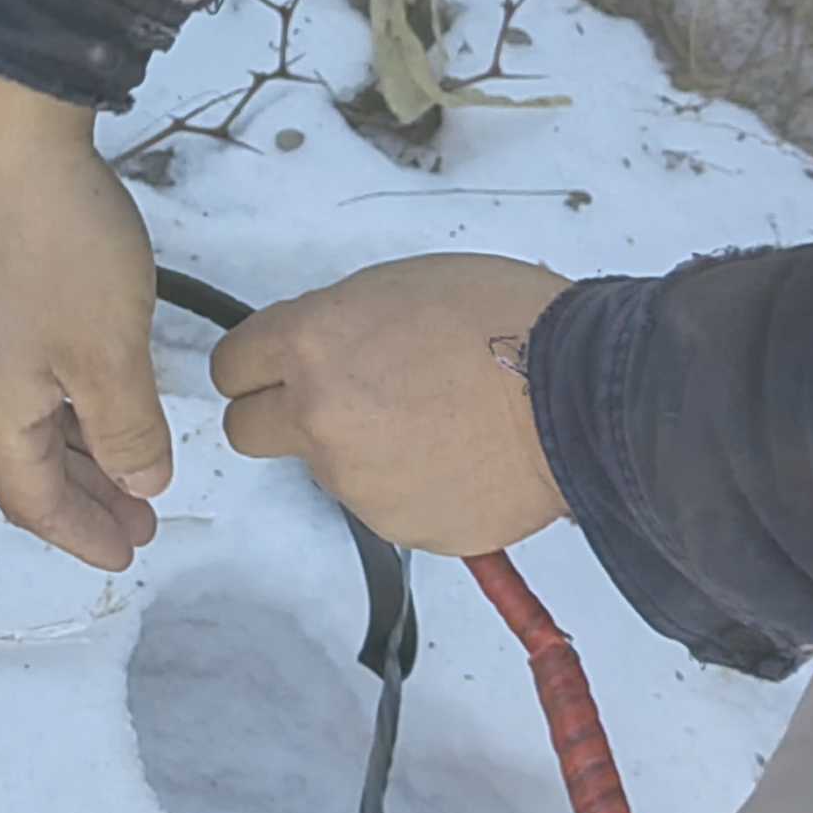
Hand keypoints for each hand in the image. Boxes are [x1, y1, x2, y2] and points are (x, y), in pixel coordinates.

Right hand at [0, 56, 172, 568]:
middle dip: (84, 497)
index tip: (132, 553)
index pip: (33, 501)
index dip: (84, 534)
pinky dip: (58, 403)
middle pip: (21, 464)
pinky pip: (14, 377)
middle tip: (141, 517)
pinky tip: (94, 389)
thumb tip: (141, 482)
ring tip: (129, 460)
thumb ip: (128, 431)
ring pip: (19, 419)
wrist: (4, 134)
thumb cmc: (58, 246)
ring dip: (74, 448)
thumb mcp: (110, 354)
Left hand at [213, 254, 572, 556]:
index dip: (256, 364)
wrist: (581, 394)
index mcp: (311, 344)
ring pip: (327, 468)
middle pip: (246, 429)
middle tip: (336, 401)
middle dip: (279, 416)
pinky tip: (457, 455)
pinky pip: (384, 504)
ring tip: (434, 420)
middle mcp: (319, 417)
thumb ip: (336, 324)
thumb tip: (318, 352)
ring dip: (360, 450)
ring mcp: (356, 481)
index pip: (231, 366)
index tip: (273, 368)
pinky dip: (408, 486)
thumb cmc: (507, 321)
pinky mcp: (398, 527)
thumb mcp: (399, 285)